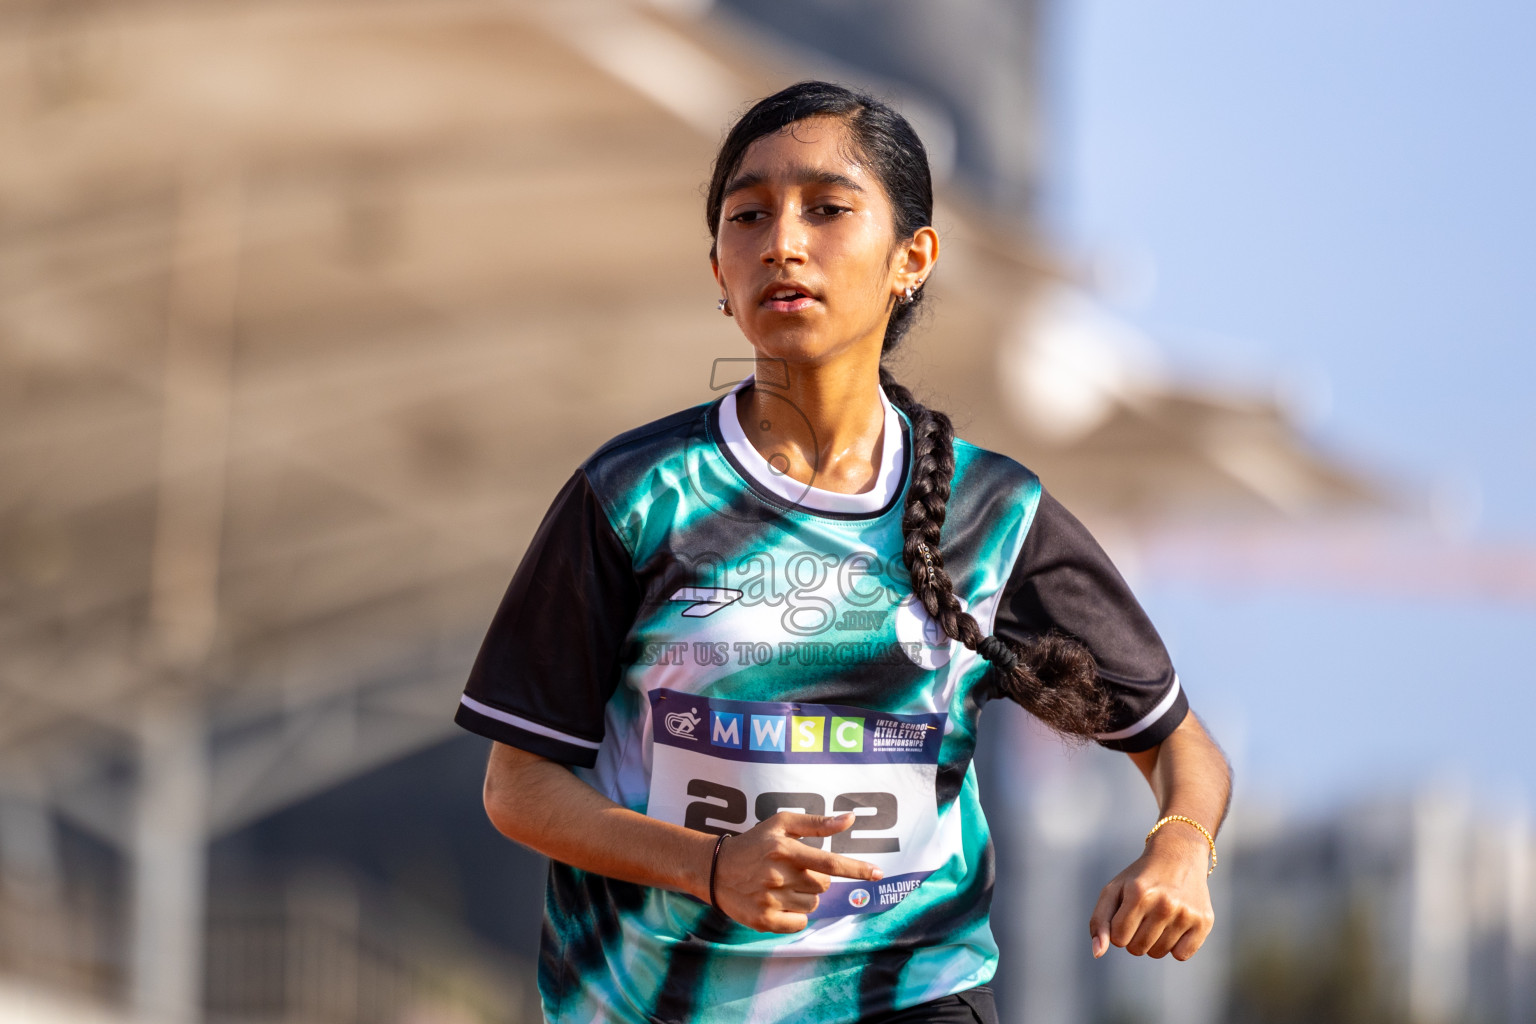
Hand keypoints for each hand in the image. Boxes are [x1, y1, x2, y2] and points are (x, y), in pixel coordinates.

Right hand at [710, 812, 882, 932]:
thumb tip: (849, 819)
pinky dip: (795, 916)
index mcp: (785, 849)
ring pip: (812, 905)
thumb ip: (816, 823)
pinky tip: (779, 902)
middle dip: (815, 879)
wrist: (715, 869)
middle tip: (793, 871)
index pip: (829, 862)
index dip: (856, 868)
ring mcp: (770, 899)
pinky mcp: (764, 920)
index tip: (878, 873)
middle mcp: (778, 874)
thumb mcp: (781, 824)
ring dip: (805, 896)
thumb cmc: (754, 843)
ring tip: (782, 885)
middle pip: (822, 885)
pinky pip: (799, 923)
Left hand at [1089, 826, 1213, 959]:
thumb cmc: (1140, 878)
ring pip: (1158, 953)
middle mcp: (1165, 904)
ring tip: (1158, 917)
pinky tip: (1175, 924)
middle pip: (1137, 949)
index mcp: (1139, 893)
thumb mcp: (1113, 891)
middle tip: (1143, 914)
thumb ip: (1099, 921)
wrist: (1179, 855)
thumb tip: (1098, 953)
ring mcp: (1186, 913)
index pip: (1118, 939)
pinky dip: (1175, 946)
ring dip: (1153, 941)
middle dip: (1134, 937)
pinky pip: (1181, 955)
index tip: (1125, 913)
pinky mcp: (1204, 921)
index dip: (1118, 929)